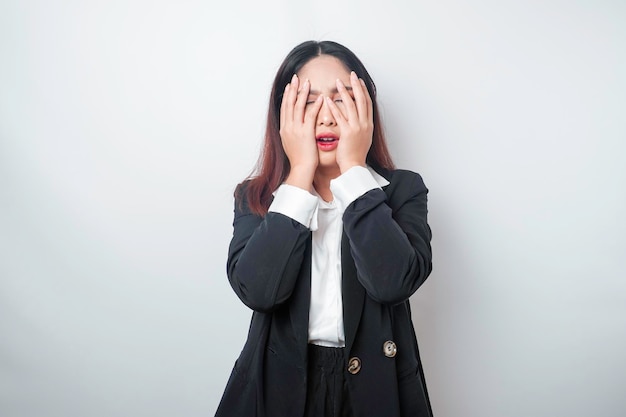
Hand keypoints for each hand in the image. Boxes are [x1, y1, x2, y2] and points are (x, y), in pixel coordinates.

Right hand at [279, 74, 323, 188]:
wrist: (301, 169)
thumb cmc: (299, 160)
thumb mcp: (292, 144)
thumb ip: (292, 133)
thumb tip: (294, 126)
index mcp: (284, 130)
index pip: (284, 108)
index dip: (287, 96)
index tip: (290, 86)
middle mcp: (288, 127)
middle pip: (288, 104)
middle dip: (292, 89)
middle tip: (295, 78)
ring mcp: (295, 130)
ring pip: (297, 107)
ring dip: (302, 93)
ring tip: (307, 82)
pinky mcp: (305, 133)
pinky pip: (310, 115)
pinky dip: (314, 105)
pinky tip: (320, 97)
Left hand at [325, 71, 372, 172]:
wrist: (354, 166)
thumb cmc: (355, 155)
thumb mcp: (362, 138)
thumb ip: (360, 127)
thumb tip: (358, 119)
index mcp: (369, 125)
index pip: (368, 103)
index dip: (364, 91)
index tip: (360, 81)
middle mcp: (365, 124)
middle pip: (362, 100)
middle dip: (357, 86)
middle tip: (352, 75)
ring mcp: (357, 128)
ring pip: (351, 105)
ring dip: (344, 92)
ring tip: (338, 82)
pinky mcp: (348, 133)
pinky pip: (340, 117)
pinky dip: (334, 107)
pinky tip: (327, 99)